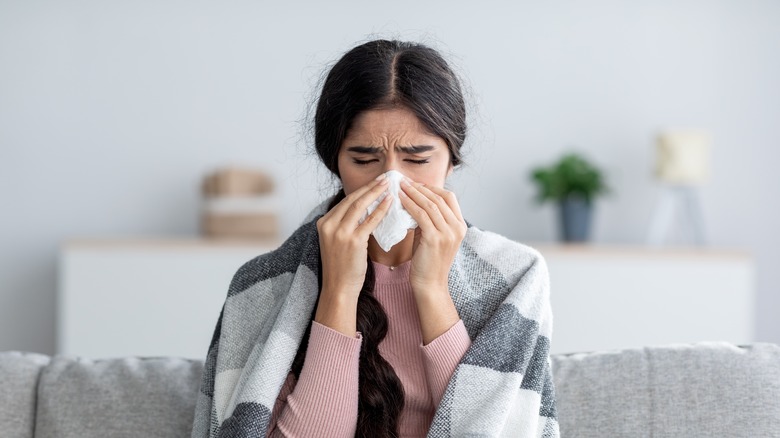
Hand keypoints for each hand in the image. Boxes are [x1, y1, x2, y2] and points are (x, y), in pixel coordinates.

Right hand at [314, 176, 391, 335]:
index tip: (375, 182)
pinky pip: (369, 221)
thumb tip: (365, 210)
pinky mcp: (352, 241)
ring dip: (376, 193)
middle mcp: (329, 225)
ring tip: (389, 185)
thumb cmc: (342, 267)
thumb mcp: (338, 242)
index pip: (346, 201)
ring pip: (360, 206)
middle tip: (385, 178)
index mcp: (324, 223)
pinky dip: (380, 210)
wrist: (339, 288)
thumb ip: (346, 225)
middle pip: (352, 200)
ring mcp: (339, 233)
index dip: (362, 190)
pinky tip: (390, 202)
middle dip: (370, 187)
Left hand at [399, 179, 466, 294]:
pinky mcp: (435, 239)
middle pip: (440, 198)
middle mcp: (457, 228)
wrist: (430, 284)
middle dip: (420, 187)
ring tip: (400, 186)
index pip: (449, 197)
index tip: (416, 184)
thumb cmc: (428, 261)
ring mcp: (448, 233)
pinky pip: (421, 215)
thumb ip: (429, 219)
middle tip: (404, 181)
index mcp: (460, 226)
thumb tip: (415, 201)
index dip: (432, 188)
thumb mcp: (433, 236)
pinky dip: (410, 204)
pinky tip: (400, 199)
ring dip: (414, 193)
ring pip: (430, 204)